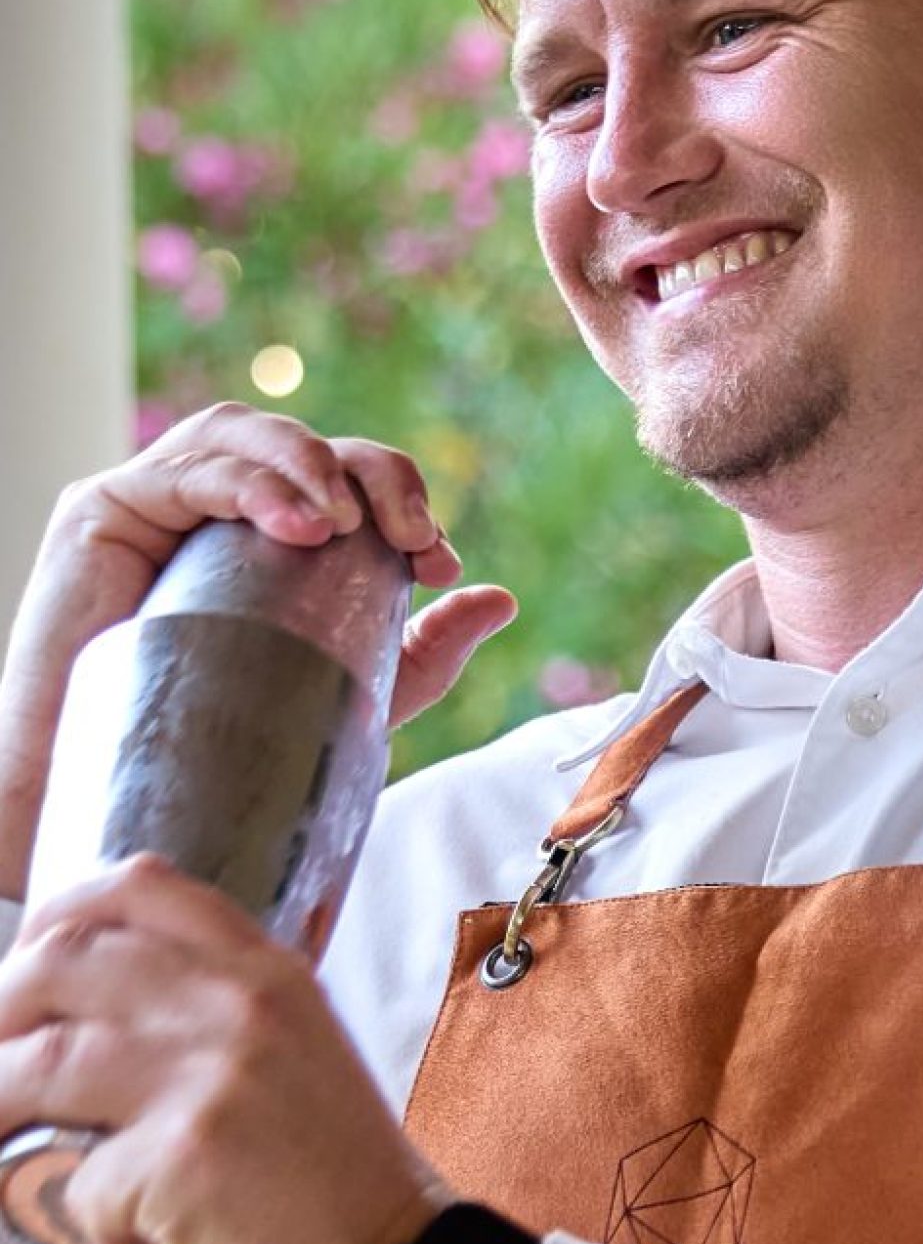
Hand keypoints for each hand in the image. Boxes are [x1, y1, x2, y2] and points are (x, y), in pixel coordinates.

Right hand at [0, 408, 515, 898]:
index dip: (396, 495)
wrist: (115, 808)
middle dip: (370, 474)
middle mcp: (205, 505)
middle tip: (415, 534)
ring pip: (241, 435)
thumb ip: (421, 651)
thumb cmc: (220, 755)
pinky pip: (185, 472)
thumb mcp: (347, 694)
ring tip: (348, 526)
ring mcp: (152, 501)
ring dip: (309, 467)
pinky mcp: (101, 512)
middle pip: (297, 443)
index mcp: (258, 534)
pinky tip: (299, 526)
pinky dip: (251, 485)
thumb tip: (499, 599)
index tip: (440, 560)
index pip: (336, 478)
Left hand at [0, 860, 442, 1243]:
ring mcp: (210, 1076)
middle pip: (62, 965)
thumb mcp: (299, 1065)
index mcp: (269, 975)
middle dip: (1, 1016)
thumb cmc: (344, 1201)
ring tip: (13, 1153)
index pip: (140, 887)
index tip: (26, 956)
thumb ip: (218, 1025)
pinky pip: (77, 1181)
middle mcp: (239, 1006)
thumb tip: (98, 1026)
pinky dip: (87, 1226)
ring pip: (40, 1065)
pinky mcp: (182, 1157)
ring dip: (3, 1112)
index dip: (57, 916)